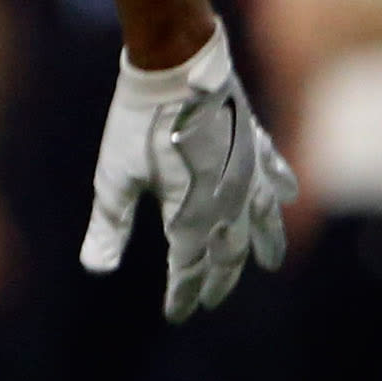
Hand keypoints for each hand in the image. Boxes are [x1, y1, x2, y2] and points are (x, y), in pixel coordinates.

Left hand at [82, 30, 297, 320]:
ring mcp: (248, 170)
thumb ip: (109, 225)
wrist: (176, 67)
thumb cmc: (137, 122)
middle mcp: (228, 199)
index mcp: (192, 213)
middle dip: (219, 278)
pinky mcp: (254, 142)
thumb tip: (95, 268)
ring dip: (262, 243)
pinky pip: (275, 172)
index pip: (189, 266)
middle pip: (227, 250)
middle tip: (211, 299)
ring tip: (268, 262)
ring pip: (260, 218)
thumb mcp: (114, 176)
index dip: (183, 292)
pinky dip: (280, 189)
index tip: (176, 314)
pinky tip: (286, 197)